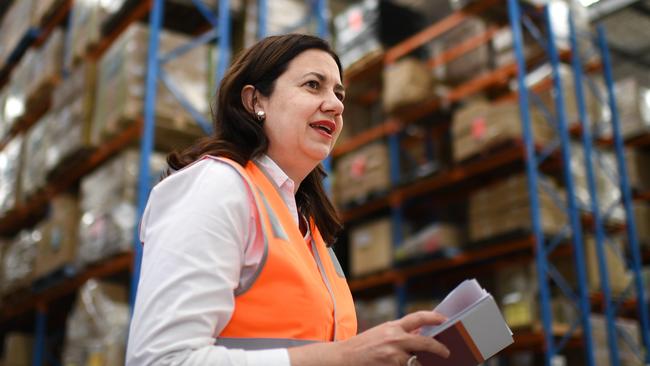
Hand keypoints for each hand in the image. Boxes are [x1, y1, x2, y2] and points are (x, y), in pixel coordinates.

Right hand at [289, 311, 449, 365]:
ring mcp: (393, 355)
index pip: (418, 317)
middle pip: (426, 342)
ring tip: (417, 364)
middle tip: (446, 353)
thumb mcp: (382, 333)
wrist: (344, 358)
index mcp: (393, 327)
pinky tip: (404, 365)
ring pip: (417, 362)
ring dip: (418, 364)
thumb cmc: (364, 346)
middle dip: (439, 348)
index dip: (434, 317)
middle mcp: (395, 339)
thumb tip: (420, 331)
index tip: (445, 319)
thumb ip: (401, 332)